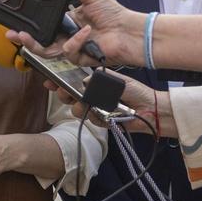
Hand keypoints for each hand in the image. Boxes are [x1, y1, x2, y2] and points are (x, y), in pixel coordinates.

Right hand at [7, 0, 144, 67]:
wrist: (129, 32)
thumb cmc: (115, 14)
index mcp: (69, 20)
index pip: (46, 23)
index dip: (32, 23)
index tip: (17, 21)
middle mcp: (69, 34)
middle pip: (42, 40)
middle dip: (24, 39)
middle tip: (12, 34)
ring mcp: (73, 47)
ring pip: (48, 51)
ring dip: (35, 44)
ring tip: (25, 37)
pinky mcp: (80, 58)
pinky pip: (68, 51)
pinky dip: (76, 40)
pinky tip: (86, 32)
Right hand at [44, 76, 168, 136]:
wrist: (151, 109)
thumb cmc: (137, 91)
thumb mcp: (119, 80)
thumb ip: (101, 79)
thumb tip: (84, 80)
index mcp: (96, 83)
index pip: (74, 81)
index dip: (61, 81)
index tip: (50, 82)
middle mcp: (93, 95)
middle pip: (70, 95)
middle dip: (64, 94)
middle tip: (64, 93)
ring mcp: (96, 109)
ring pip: (78, 109)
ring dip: (79, 107)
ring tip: (85, 105)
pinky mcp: (102, 121)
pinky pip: (92, 120)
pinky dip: (95, 118)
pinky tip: (102, 116)